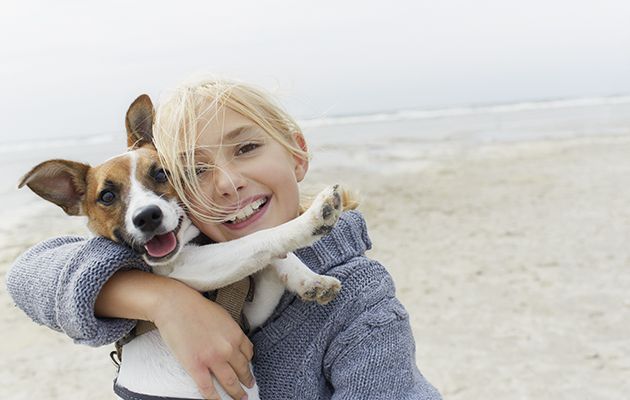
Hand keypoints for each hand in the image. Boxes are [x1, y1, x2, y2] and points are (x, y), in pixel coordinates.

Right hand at [95, 270, 253, 399]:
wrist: (176, 305)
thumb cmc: (196, 308)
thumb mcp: (223, 316)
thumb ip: (231, 331)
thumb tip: (234, 343)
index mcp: (236, 335)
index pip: (249, 354)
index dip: (249, 363)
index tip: (248, 369)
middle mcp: (228, 348)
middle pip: (242, 370)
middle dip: (247, 381)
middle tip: (249, 387)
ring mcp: (212, 359)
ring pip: (230, 382)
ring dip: (237, 393)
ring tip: (241, 398)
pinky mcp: (196, 366)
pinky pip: (208, 388)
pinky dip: (214, 398)